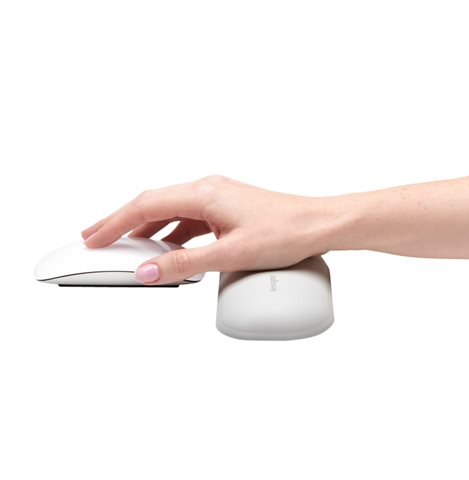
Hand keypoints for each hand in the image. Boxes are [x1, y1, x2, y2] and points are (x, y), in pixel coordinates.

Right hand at [81, 176, 329, 284]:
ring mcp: (219, 197)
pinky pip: (190, 218)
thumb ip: (186, 264)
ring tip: (127, 246)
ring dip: (148, 228)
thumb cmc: (286, 232)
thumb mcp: (231, 254)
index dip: (115, 223)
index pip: (146, 205)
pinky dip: (172, 232)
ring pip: (172, 210)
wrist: (320, 224)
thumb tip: (148, 271)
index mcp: (204, 193)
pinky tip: (169, 247)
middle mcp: (208, 189)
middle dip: (123, 222)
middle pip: (154, 203)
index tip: (93, 238)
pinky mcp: (229, 208)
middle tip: (96, 237)